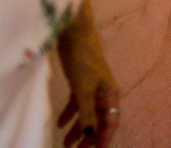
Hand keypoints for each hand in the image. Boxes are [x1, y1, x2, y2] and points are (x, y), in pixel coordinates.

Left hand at [57, 0, 119, 147]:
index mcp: (111, 93)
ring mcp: (92, 87)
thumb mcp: (83, 90)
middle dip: (89, 137)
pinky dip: (70, 114)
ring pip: (87, 113)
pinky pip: (77, 103)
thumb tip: (91, 135)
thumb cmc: (82, 61)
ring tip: (65, 143)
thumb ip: (86, 114)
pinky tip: (60, 123)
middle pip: (99, 120)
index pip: (111, 122)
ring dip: (78, 128)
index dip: (104, 139)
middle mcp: (104, 92)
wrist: (74, 34)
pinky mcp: (80, 82)